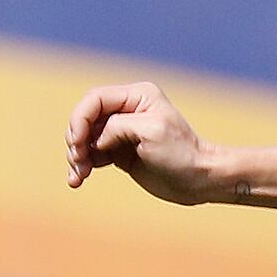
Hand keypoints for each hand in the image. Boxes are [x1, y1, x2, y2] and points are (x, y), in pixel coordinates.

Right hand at [64, 81, 225, 203]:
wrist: (201, 180)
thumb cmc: (182, 154)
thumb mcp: (151, 132)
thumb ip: (118, 126)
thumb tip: (96, 139)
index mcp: (137, 96)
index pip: (94, 99)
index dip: (80, 119)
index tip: (78, 142)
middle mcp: (127, 110)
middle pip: (85, 118)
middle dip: (76, 139)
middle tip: (78, 160)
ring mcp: (121, 132)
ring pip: (85, 138)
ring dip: (76, 156)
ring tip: (78, 176)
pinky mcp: (119, 152)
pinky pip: (91, 155)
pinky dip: (82, 166)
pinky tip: (77, 180)